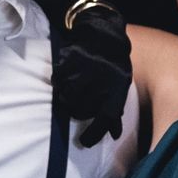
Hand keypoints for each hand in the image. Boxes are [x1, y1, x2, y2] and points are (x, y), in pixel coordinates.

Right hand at [54, 0, 131, 147]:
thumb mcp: (120, 86)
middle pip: (79, 112)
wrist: (103, 35)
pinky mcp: (68, 64)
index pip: (104, 120)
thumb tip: (114, 135)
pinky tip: (67, 75)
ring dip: (66, 96)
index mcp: (114, 92)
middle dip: (77, 110)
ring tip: (72, 87)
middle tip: (77, 103)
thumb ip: (115, 110)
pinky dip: (59, 81)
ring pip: (65, 99)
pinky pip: (57, 82)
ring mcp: (82, 75)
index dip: (93, 134)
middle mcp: (99, 85)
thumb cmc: (113, 65)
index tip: (84, 142)